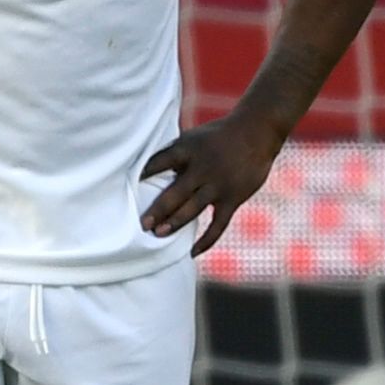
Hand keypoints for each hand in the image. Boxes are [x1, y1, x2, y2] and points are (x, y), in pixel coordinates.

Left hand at [137, 115, 287, 256]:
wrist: (256, 132)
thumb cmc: (218, 136)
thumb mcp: (194, 138)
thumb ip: (175, 156)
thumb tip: (147, 173)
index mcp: (188, 150)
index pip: (160, 162)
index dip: (144, 174)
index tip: (128, 186)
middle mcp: (202, 169)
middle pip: (174, 193)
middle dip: (157, 210)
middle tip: (143, 225)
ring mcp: (218, 185)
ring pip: (192, 210)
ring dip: (174, 223)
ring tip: (158, 234)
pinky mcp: (232, 198)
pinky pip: (218, 225)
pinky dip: (206, 240)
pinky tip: (192, 252)